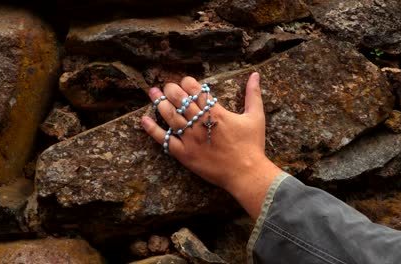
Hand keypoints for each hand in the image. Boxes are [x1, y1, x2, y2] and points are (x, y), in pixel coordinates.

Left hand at [141, 72, 281, 218]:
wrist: (246, 173)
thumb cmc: (252, 145)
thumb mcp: (256, 116)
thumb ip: (253, 94)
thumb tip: (255, 74)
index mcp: (216, 113)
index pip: (196, 91)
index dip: (187, 83)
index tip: (185, 82)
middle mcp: (200, 123)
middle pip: (180, 100)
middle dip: (171, 90)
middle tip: (167, 86)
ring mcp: (190, 139)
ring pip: (170, 116)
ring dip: (159, 103)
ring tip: (153, 93)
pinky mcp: (184, 154)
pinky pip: (164, 140)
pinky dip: (153, 129)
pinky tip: (144, 119)